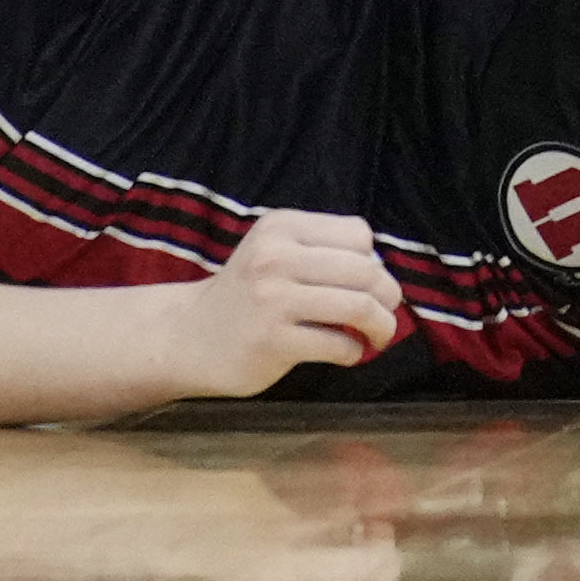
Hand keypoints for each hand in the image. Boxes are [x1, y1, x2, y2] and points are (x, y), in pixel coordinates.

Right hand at [161, 210, 401, 396]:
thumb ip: (321, 252)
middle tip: (386, 315)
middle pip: (365, 270)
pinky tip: (346, 354)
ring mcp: (273, 299)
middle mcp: (275, 256)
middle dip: (388, 297)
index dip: (374, 261)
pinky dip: (354, 352)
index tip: (369, 284)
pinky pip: (338, 345)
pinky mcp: (273, 341)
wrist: (191, 336)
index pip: (358, 234)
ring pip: (357, 306)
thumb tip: (384, 272)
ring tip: (377, 337)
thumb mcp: (274, 251)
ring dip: (381, 326)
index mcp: (281, 226)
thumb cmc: (248, 294)